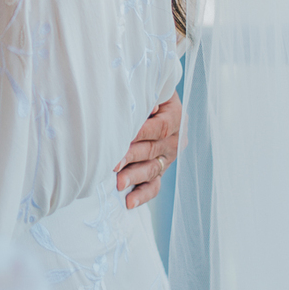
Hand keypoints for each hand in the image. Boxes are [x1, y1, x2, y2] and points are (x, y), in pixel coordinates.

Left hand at [115, 93, 180, 209]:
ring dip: (134, 177)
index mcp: (176, 117)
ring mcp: (168, 157)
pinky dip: (142, 195)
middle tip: (112, 164)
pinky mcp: (160, 170)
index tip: (120, 137)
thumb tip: (145, 104)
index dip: (140, 133)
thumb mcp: (150, 87)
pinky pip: (154, 186)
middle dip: (130, 157)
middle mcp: (175, 139)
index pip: (158, 127)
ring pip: (152, 169)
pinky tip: (128, 202)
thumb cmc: (146, 91)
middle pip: (152, 150)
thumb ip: (146, 94)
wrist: (155, 100)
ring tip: (118, 184)